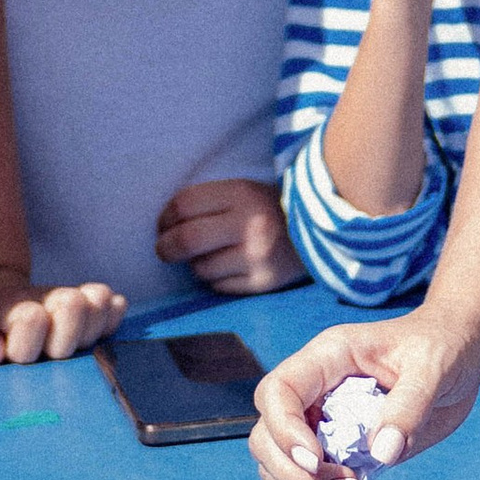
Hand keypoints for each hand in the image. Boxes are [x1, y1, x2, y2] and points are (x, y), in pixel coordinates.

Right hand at [0, 265, 127, 363]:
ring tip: (81, 297)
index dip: (33, 329)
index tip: (31, 313)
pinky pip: (110, 324)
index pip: (26, 348)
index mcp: (10, 355)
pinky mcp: (88, 330)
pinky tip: (109, 302)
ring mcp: (70, 341)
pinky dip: (112, 310)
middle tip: (65, 301)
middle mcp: (46, 353)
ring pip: (93, 330)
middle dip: (70, 314)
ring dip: (93, 310)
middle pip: (69, 337)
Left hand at [156, 176, 302, 294]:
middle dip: (166, 247)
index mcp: (241, 194)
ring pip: (201, 268)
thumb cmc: (265, 210)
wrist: (316, 231)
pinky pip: (219, 286)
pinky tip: (227, 268)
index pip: (184, 205)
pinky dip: (215, 279)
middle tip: (163, 250)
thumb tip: (164, 227)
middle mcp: (250, 224)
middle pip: (188, 240)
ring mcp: (257, 256)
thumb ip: (207, 203)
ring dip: (195, 265)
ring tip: (206, 257)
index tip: (162, 225)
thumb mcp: (241, 192)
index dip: (165, 217)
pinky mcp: (263, 282)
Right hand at [247, 307, 479, 479]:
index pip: (277, 392)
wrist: (456, 355)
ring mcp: (320, 424)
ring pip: (278, 471)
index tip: (319, 462)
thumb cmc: (441, 349)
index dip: (285, 432)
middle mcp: (313, 392)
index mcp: (327, 359)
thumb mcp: (432, 369)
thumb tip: (383, 453)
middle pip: (266, 439)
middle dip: (297, 477)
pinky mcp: (336, 452)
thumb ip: (408, 407)